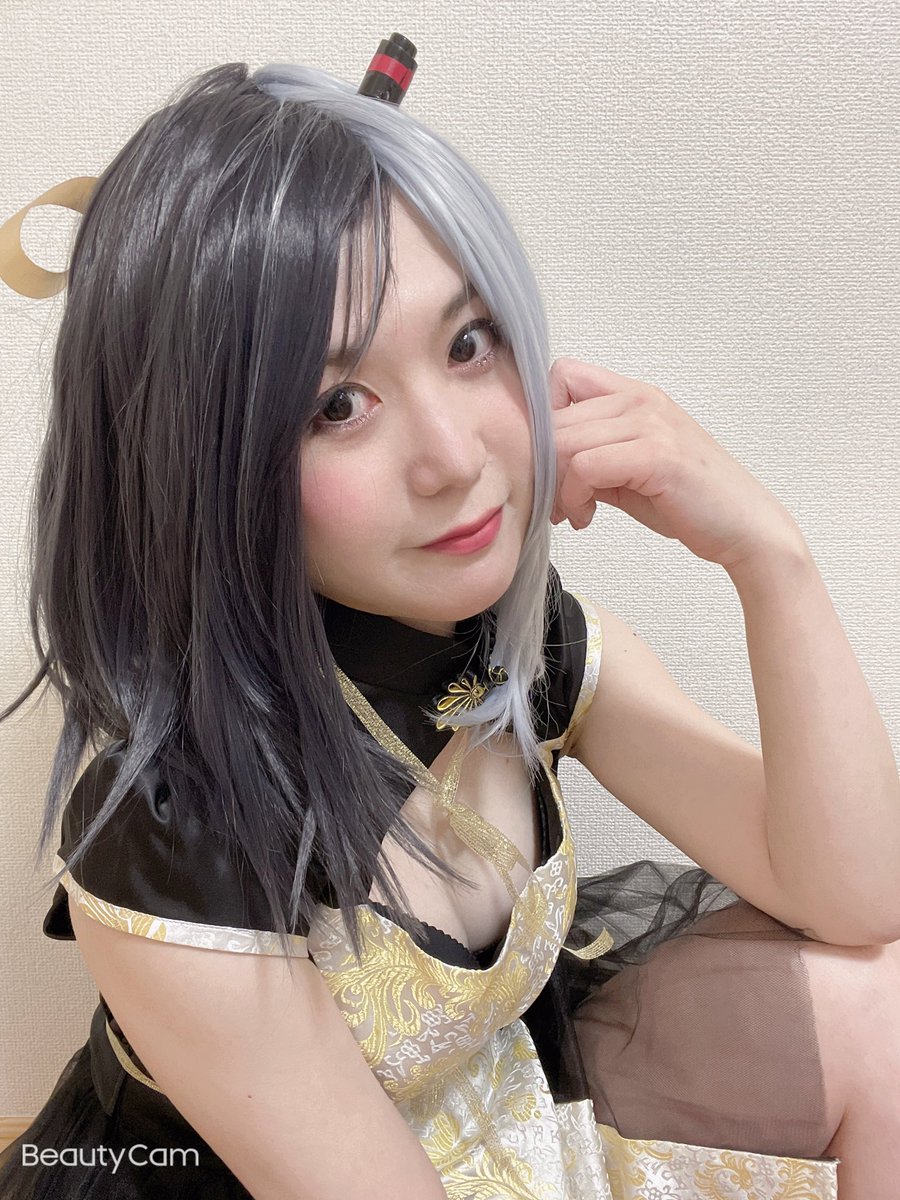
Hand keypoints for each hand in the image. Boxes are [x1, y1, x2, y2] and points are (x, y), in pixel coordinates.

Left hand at [549, 357, 802, 569]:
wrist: (744, 528)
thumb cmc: (689, 502)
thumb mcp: (628, 470)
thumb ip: (590, 456)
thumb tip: (542, 464)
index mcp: (634, 395)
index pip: (560, 377)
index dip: (542, 421)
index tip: (552, 464)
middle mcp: (640, 399)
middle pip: (553, 417)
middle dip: (543, 466)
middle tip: (557, 504)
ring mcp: (649, 423)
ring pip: (563, 442)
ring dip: (557, 487)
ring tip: (575, 512)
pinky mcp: (655, 454)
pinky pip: (584, 466)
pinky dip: (574, 497)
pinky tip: (587, 517)